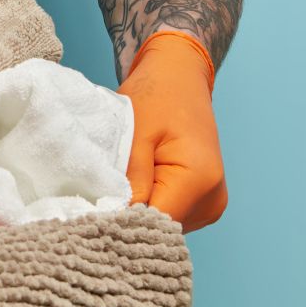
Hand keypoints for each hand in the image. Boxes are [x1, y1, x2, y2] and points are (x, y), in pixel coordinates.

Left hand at [119, 31, 226, 230]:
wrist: (179, 77)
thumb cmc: (156, 96)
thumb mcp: (135, 133)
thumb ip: (130, 180)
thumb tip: (115, 220)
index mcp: (199, 180)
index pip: (155, 223)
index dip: (123, 222)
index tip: (93, 216)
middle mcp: (212, 199)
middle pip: (161, 229)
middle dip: (130, 219)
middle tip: (101, 200)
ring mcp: (211, 204)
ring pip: (165, 226)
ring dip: (141, 212)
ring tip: (123, 186)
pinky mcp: (203, 203)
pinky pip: (171, 216)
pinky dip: (152, 206)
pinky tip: (139, 186)